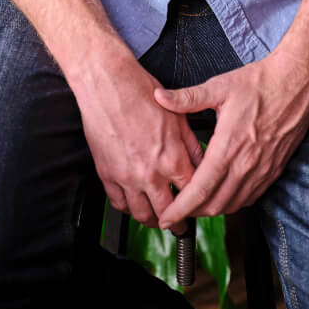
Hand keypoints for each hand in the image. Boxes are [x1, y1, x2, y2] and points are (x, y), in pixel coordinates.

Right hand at [71, 55, 203, 231]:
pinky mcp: (106, 174)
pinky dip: (128, 208)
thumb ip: (191, 143)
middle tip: (181, 225)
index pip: (192, 193)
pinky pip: (118, 203)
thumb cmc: (139, 91)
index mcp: (171, 157)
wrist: (107, 82)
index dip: (198, 202)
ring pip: (142, 214)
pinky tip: (133, 204)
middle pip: (169, 212)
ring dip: (153, 220)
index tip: (200, 204)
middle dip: (179, 223)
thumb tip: (202, 161)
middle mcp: (150, 173)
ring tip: (158, 219)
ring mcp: (126, 177)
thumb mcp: (177, 114)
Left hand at [153, 50, 308, 229]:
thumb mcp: (219, 87)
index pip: (200, 190)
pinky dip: (233, 202)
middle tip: (177, 209)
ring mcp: (262, 171)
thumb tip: (160, 98)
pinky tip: (223, 192)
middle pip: (215, 205)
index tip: (167, 219)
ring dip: (213, 209)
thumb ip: (187, 98)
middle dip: (193, 212)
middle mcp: (246, 165)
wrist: (296, 84)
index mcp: (228, 146)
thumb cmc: (259, 84)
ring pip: (233, 205)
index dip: (181, 208)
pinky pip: (250, 198)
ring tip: (196, 202)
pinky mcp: (274, 171)